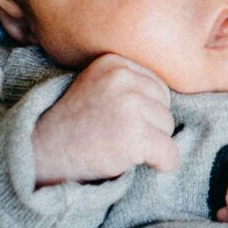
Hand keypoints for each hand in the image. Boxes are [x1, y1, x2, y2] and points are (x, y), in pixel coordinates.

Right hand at [34, 54, 175, 186]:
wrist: (42, 153)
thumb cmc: (75, 124)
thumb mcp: (98, 86)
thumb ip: (130, 83)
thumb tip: (185, 87)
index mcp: (115, 63)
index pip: (157, 86)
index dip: (142, 109)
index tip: (115, 120)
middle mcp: (123, 79)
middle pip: (165, 106)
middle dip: (149, 125)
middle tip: (115, 135)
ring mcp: (129, 107)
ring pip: (169, 129)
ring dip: (151, 144)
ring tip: (117, 145)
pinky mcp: (135, 137)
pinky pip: (171, 155)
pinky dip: (161, 164)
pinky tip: (135, 163)